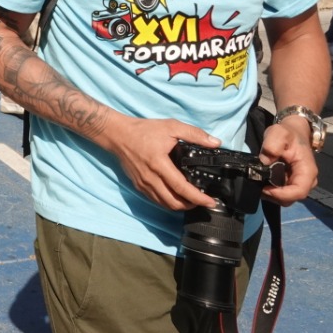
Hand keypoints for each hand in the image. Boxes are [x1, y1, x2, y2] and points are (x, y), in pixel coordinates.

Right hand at [102, 115, 221, 210]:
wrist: (117, 134)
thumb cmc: (142, 130)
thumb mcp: (171, 126)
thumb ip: (194, 134)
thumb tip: (215, 142)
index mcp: (160, 165)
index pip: (182, 189)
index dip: (199, 198)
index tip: (211, 202)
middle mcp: (150, 178)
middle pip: (174, 203)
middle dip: (191, 206)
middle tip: (203, 201)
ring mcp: (143, 184)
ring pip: (164, 204)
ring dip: (180, 205)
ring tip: (191, 200)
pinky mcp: (138, 185)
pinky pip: (155, 200)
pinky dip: (167, 202)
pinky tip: (174, 195)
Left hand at [258, 120, 318, 205]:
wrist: (293, 132)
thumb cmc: (288, 134)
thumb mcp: (279, 133)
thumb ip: (272, 145)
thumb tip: (265, 161)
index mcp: (307, 172)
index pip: (298, 192)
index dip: (281, 194)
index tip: (265, 188)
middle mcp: (307, 181)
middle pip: (291, 198)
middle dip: (273, 195)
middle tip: (258, 184)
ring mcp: (299, 183)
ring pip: (285, 198)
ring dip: (271, 194)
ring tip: (259, 181)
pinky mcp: (291, 183)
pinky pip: (282, 193)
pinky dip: (271, 190)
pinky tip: (263, 181)